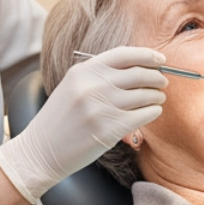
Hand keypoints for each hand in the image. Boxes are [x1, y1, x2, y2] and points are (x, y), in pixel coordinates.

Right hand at [0, 47, 166, 201]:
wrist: (41, 151)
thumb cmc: (60, 119)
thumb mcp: (73, 86)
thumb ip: (100, 75)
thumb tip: (139, 68)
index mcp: (84, 71)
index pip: (125, 54)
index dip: (148, 55)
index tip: (160, 59)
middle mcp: (93, 86)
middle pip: (139, 74)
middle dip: (157, 77)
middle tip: (162, 82)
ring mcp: (101, 107)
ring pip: (145, 95)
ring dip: (157, 96)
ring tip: (158, 98)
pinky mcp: (110, 129)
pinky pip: (143, 115)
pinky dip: (153, 112)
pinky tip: (153, 112)